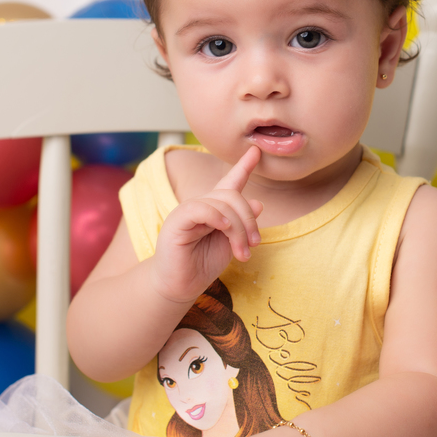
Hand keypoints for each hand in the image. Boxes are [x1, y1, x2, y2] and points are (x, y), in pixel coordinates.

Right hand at [150, 145, 263, 303]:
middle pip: (233, 195)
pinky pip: (201, 208)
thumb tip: (259, 203)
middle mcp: (202, 205)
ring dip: (239, 230)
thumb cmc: (203, 264)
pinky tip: (225, 229)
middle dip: (249, 220)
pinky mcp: (177, 221)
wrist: (180, 285)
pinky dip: (218, 217)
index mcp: (215, 209)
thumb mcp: (231, 242)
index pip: (230, 182)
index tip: (257, 151)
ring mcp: (188, 211)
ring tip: (243, 253)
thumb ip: (243, 224)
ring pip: (222, 204)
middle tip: (254, 245)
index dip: (244, 166)